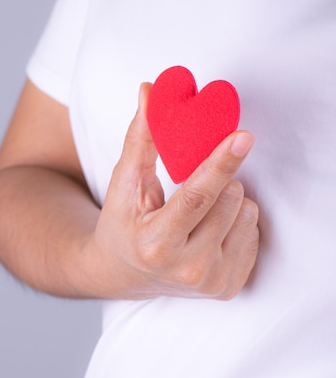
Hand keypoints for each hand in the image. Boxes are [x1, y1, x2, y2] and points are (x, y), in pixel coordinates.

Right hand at [90, 83, 259, 299]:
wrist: (122, 273)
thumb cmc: (122, 223)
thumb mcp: (124, 182)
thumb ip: (140, 137)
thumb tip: (150, 91)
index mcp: (155, 244)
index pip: (196, 197)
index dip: (220, 163)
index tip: (242, 136)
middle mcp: (186, 269)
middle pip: (230, 199)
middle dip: (218, 180)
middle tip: (190, 189)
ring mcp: (210, 281)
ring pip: (248, 213)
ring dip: (229, 200)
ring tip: (198, 213)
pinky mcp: (228, 287)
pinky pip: (255, 233)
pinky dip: (236, 222)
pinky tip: (208, 231)